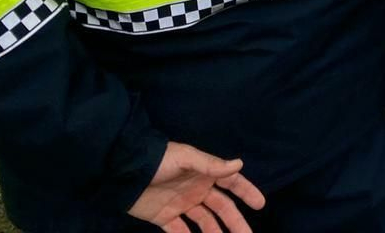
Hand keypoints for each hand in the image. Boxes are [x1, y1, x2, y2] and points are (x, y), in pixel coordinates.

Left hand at [129, 142, 264, 232]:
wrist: (125, 173)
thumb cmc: (159, 161)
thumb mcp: (186, 158)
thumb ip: (211, 165)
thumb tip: (240, 164)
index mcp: (205, 174)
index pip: (231, 183)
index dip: (246, 192)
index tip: (260, 204)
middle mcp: (198, 190)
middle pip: (222, 208)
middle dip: (235, 221)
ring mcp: (182, 204)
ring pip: (205, 222)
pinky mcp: (165, 217)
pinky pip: (180, 231)